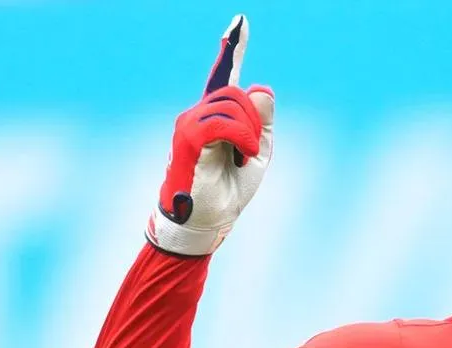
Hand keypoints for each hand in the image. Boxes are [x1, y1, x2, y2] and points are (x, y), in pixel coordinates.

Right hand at [146, 14, 275, 256]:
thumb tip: (262, 90)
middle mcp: (196, 114)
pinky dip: (241, 136)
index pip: (224, 78)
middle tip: (252, 148)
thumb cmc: (229, 189)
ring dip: (250, 131)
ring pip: (231, 105)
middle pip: (236, 92)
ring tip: (245, 156)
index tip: (240, 22)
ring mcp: (189, 123)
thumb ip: (262, 123)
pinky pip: (222, 122)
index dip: (232, 49)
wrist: (207, 220)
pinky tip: (242, 154)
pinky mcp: (188, 139)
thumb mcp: (257, 152)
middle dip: (255, 118)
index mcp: (213, 117)